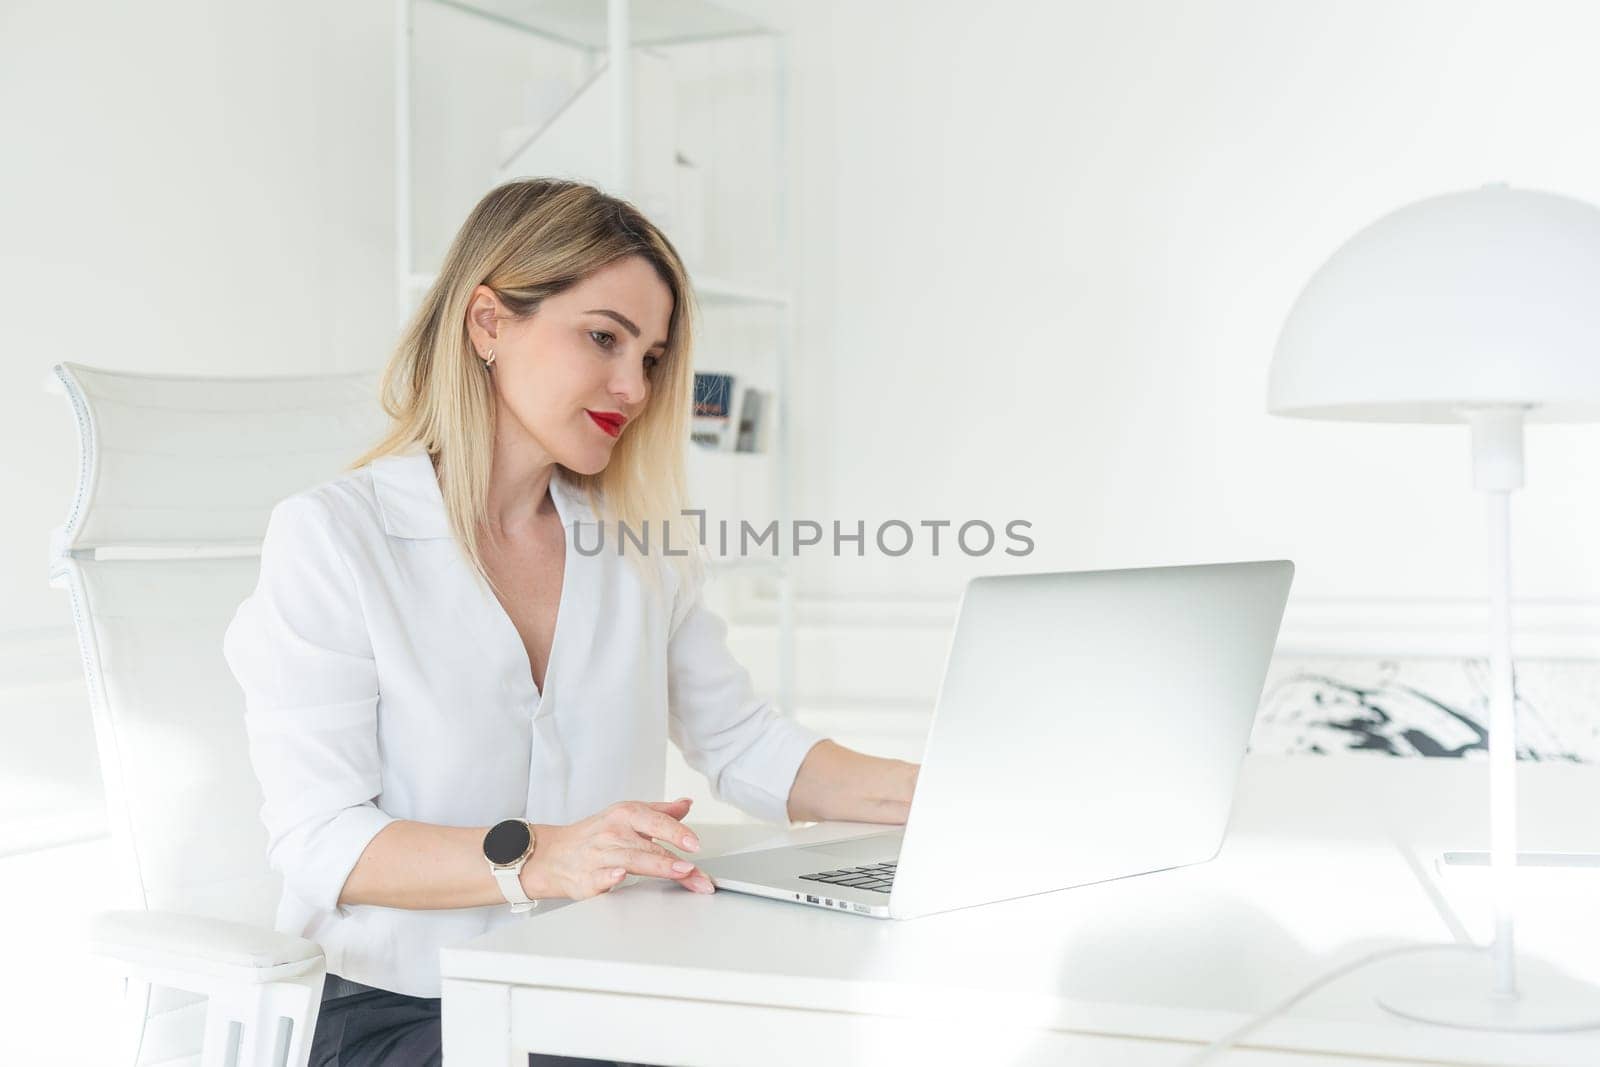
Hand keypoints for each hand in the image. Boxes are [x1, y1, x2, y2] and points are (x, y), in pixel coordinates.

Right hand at [521, 797, 714, 899]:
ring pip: (631, 860)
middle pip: (649, 846)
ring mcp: (599, 856)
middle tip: (696, 871)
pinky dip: (609, 877)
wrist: (552, 855)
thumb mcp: (627, 815)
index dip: (678, 832)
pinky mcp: (586, 879)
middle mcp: (613, 833)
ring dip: (657, 866)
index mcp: (625, 815)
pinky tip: (621, 876)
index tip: (695, 843)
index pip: (656, 821)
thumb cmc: (595, 835)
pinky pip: (599, 877)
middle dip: (675, 860)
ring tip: (680, 872)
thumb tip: (687, 804)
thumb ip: (660, 812)